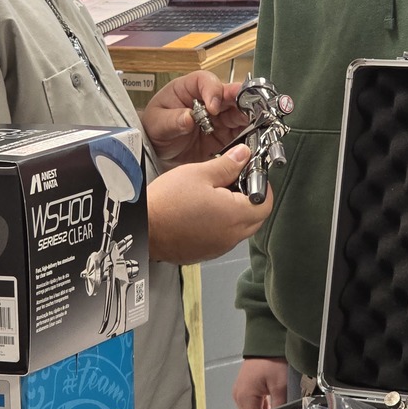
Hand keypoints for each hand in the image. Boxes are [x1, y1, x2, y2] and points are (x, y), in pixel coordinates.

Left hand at [141, 71, 250, 164]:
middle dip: (242, 101)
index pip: (206, 81)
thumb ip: (172, 121)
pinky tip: (250, 139)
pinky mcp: (225, 134)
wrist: (158, 153)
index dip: (213, 91)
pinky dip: (248, 135)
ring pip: (240, 112)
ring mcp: (218, 117)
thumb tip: (188, 118)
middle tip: (249, 112)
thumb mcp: (157, 124)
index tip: (213, 107)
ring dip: (248, 118)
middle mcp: (208, 99)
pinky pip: (241, 132)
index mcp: (189, 88)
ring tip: (255, 126)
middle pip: (230, 94)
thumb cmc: (154, 129)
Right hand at [146, 144, 273, 263]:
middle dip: (251, 197)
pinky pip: (224, 236)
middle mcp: (230, 236)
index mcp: (234, 215)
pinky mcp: (206, 252)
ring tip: (214, 193)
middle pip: (256, 217)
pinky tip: (203, 209)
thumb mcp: (199, 173)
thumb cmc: (166, 203)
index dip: (262, 185)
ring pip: (240, 227)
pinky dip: (222, 223)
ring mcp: (219, 247)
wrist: (142, 228)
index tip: (251, 173)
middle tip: (234, 180)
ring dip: (235, 210)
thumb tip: (244, 156)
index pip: (265, 203)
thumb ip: (227, 165)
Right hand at [232, 357, 287, 408]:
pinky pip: (253, 403)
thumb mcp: (281, 386)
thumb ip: (279, 408)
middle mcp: (238, 395)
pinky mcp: (245, 386)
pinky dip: (262, 405)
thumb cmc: (273, 359)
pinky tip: (272, 401)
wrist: (269, 339)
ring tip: (275, 407)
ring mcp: (240, 390)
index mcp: (244, 397)